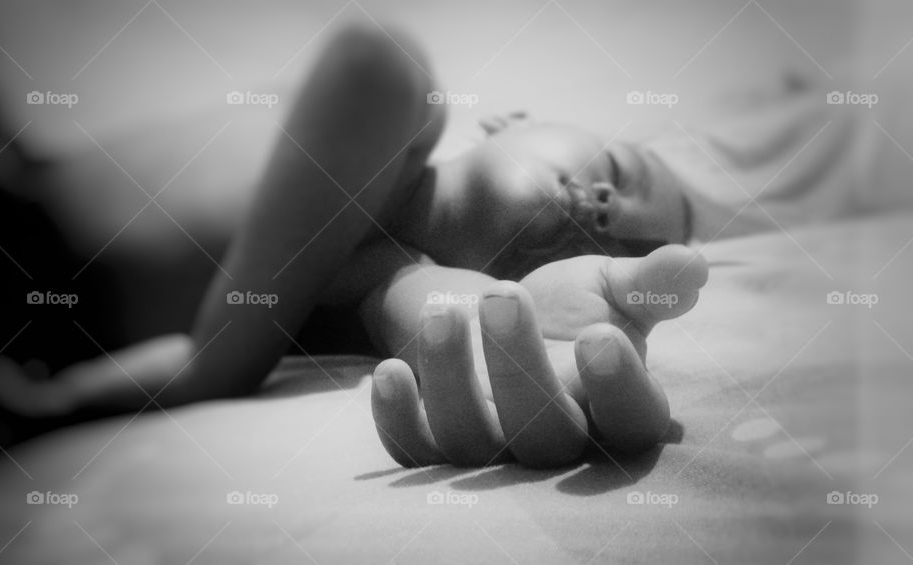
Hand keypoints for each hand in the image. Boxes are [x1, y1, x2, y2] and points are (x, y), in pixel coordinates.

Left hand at [370, 245, 707, 467]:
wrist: (496, 320)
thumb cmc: (565, 308)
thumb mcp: (607, 287)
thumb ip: (648, 281)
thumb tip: (690, 264)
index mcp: (612, 408)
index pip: (632, 422)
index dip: (620, 389)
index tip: (598, 335)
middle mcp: (555, 443)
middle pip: (548, 436)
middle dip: (522, 366)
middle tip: (505, 294)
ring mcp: (491, 450)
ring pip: (474, 442)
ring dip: (453, 380)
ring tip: (444, 312)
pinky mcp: (434, 445)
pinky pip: (414, 451)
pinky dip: (397, 419)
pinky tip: (387, 372)